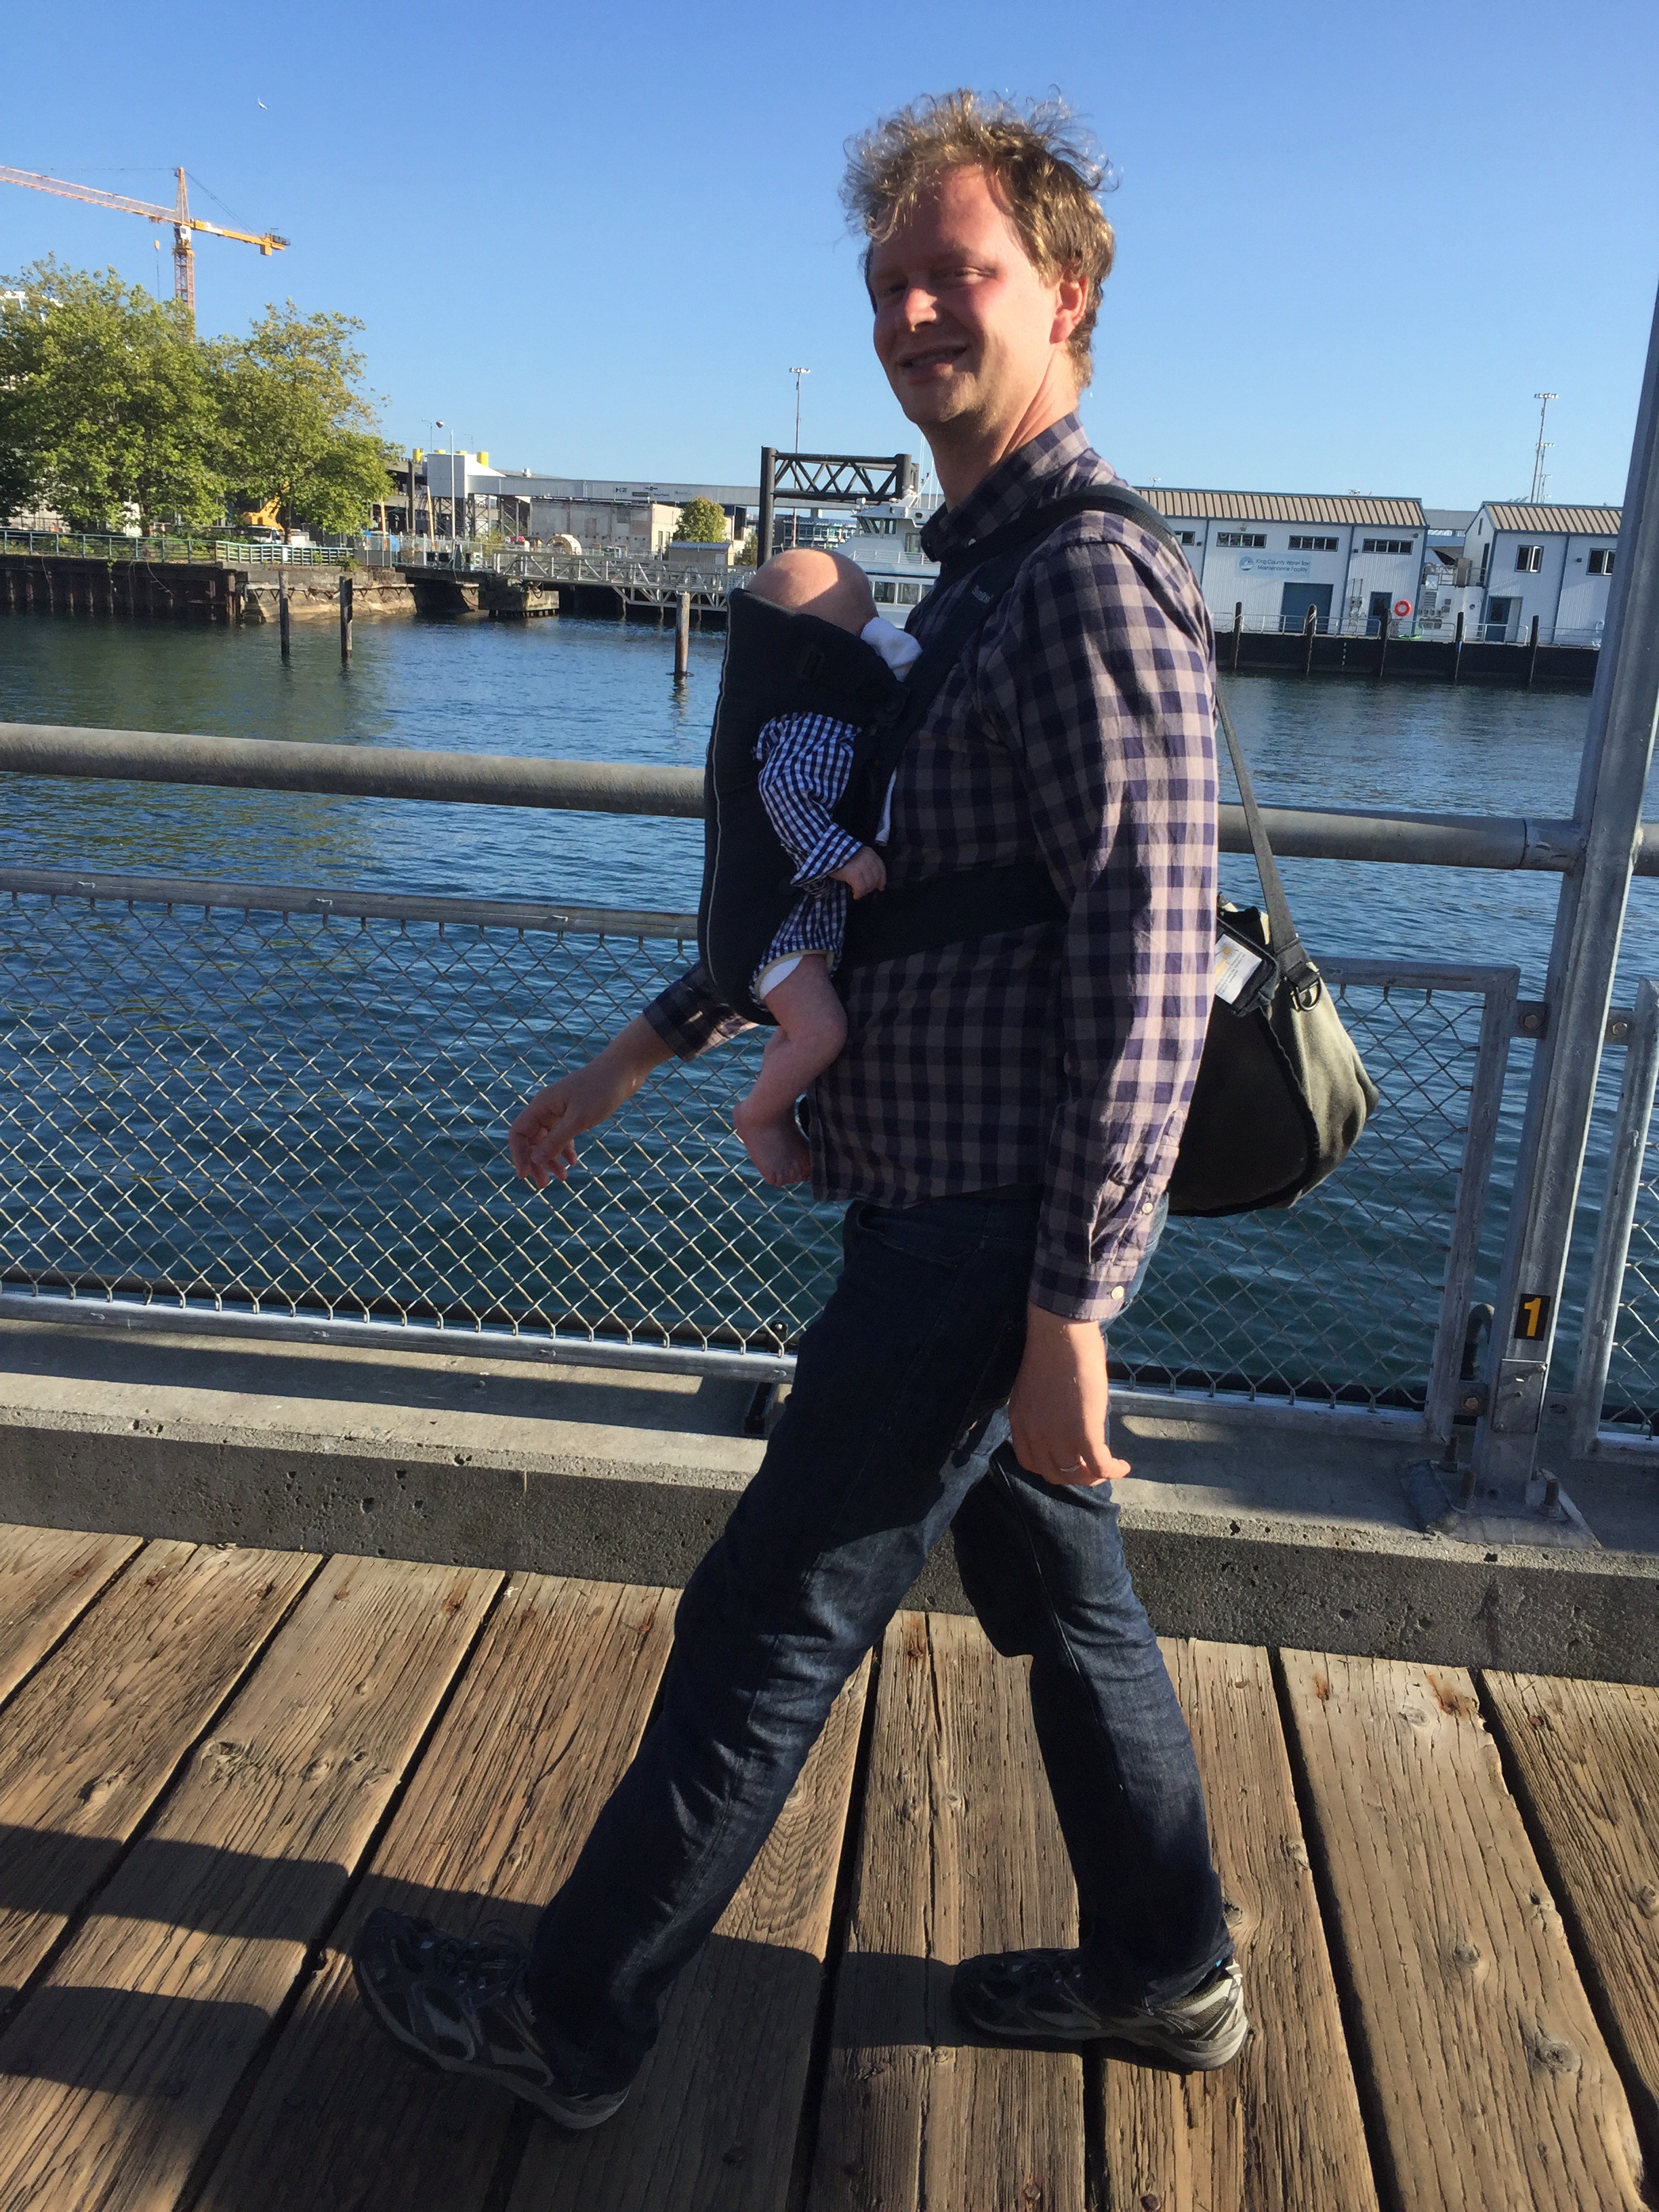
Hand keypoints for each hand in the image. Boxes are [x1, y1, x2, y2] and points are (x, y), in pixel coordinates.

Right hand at [508, 1014, 673, 1189]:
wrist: (624, 1070)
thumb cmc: (601, 1090)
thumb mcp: (578, 1119)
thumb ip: (556, 1140)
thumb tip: (535, 1161)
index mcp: (541, 1105)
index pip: (518, 1133)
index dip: (519, 1155)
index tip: (525, 1175)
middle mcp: (547, 1108)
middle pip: (531, 1139)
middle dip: (536, 1162)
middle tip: (544, 1185)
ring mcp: (560, 1110)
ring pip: (548, 1139)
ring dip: (551, 1159)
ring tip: (562, 1178)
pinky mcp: (574, 1112)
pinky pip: (563, 1135)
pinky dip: (566, 1149)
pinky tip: (573, 1163)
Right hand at [829, 846, 885, 898]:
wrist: (829, 852)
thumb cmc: (841, 854)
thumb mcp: (857, 854)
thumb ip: (866, 862)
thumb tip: (872, 878)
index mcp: (870, 854)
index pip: (881, 869)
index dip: (882, 880)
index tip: (880, 887)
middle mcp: (868, 860)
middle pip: (875, 879)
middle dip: (871, 887)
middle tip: (864, 891)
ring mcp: (862, 867)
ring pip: (868, 885)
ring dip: (864, 891)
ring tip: (858, 893)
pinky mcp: (854, 874)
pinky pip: (860, 888)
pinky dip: (858, 894)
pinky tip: (855, 895)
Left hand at [1006, 1304, 1131, 1486]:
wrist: (1060, 1333)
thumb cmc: (1052, 1349)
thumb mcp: (1036, 1388)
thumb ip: (1044, 1410)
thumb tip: (1065, 1420)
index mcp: (1020, 1421)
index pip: (1030, 1462)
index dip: (1050, 1467)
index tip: (1067, 1461)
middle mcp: (1035, 1434)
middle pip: (1053, 1473)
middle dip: (1073, 1475)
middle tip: (1090, 1468)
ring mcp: (1058, 1435)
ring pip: (1076, 1474)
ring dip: (1094, 1475)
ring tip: (1108, 1467)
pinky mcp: (1083, 1432)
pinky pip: (1099, 1465)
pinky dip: (1113, 1471)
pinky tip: (1123, 1467)